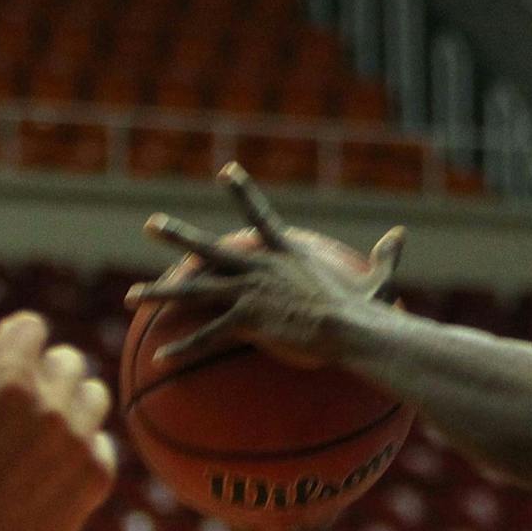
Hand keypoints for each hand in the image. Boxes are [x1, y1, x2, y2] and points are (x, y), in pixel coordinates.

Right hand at [0, 306, 115, 530]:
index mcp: (8, 380)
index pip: (32, 326)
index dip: (17, 342)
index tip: (9, 360)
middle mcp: (51, 405)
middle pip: (68, 358)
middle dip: (46, 375)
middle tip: (24, 406)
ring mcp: (79, 440)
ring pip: (94, 395)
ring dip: (73, 407)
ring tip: (43, 434)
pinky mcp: (99, 473)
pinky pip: (102, 439)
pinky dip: (81, 450)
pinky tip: (52, 471)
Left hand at [129, 163, 402, 366]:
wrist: (349, 328)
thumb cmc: (366, 310)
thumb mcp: (379, 281)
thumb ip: (385, 257)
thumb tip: (401, 233)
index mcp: (285, 253)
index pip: (259, 214)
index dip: (242, 192)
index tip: (225, 172)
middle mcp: (258, 267)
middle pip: (208, 248)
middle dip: (176, 236)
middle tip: (151, 226)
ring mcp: (247, 293)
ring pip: (193, 290)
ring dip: (159, 293)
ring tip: (130, 295)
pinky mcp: (243, 321)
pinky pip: (205, 337)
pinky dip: (183, 347)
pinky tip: (160, 358)